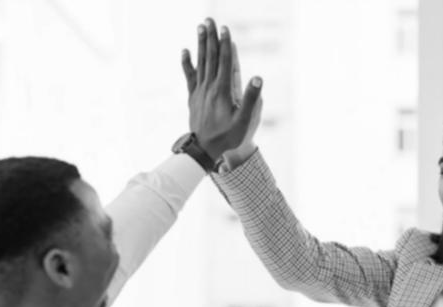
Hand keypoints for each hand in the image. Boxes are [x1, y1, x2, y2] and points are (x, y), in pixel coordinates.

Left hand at [180, 18, 262, 160]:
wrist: (203, 150)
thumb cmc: (227, 137)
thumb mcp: (243, 120)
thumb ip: (250, 99)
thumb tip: (257, 77)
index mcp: (222, 90)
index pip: (225, 62)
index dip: (225, 44)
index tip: (225, 28)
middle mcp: (209, 87)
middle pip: (211, 57)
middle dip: (211, 37)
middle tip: (210, 20)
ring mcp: (199, 91)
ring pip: (201, 62)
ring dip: (201, 44)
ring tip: (200, 28)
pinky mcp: (193, 97)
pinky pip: (190, 76)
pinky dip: (187, 62)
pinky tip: (185, 51)